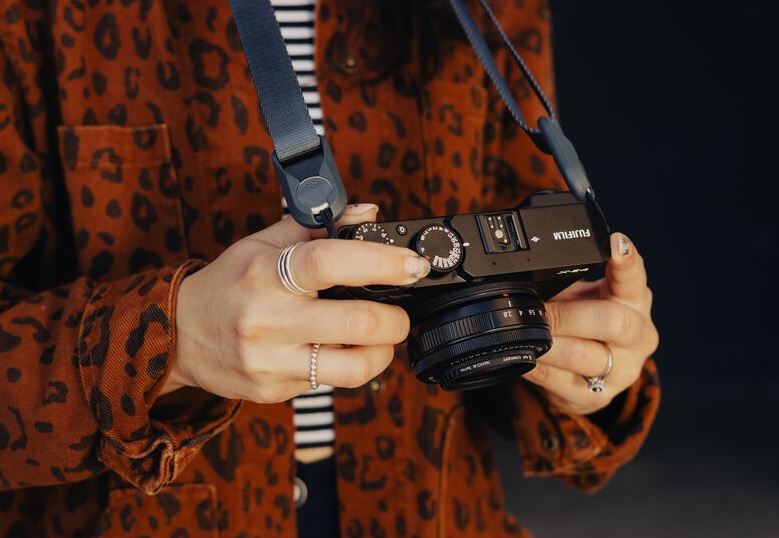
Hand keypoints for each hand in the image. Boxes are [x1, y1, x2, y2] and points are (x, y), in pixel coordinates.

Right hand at [165, 204, 430, 403]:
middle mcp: (268, 318)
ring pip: (353, 367)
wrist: (179, 334)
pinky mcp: (273, 390)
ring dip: (383, 352)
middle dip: (396, 319)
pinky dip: (347, 366)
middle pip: (357, 323)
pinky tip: (337, 352)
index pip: (330, 262)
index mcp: (267, 272)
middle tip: (400, 312)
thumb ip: (318, 227)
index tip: (414, 265)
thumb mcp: (263, 243)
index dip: (381, 263)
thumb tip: (369, 213)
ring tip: (380, 339)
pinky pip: (329, 384)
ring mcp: (270, 360)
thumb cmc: (231, 283)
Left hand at [522, 233, 658, 414]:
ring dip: (549, 343)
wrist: (590, 373)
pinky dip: (539, 367)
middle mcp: (638, 336)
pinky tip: (527, 357)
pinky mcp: (598, 398)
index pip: (635, 277)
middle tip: (540, 309)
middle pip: (612, 321)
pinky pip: (562, 382)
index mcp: (635, 301)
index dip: (626, 260)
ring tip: (528, 333)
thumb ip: (570, 279)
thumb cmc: (588, 325)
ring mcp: (621, 370)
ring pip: (584, 356)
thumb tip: (530, 268)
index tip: (616, 243)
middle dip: (566, 314)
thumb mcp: (585, 296)